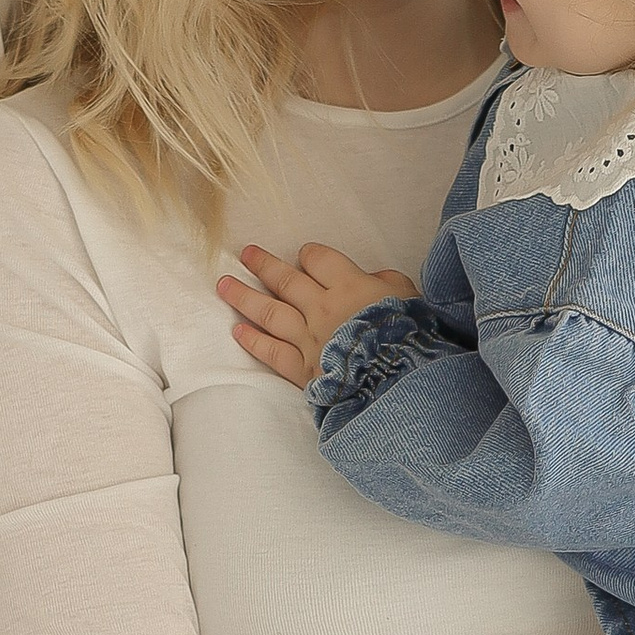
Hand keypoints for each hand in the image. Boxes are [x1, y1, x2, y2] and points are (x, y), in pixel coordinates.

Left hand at [216, 242, 416, 388]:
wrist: (397, 380)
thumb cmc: (408, 337)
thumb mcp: (409, 299)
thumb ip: (388, 283)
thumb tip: (375, 279)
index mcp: (349, 286)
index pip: (319, 261)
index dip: (309, 256)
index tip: (303, 255)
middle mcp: (322, 307)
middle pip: (286, 280)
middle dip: (264, 265)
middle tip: (246, 254)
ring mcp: (308, 338)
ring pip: (270, 312)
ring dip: (244, 296)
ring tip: (224, 284)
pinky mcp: (303, 368)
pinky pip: (272, 351)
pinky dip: (253, 341)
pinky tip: (238, 331)